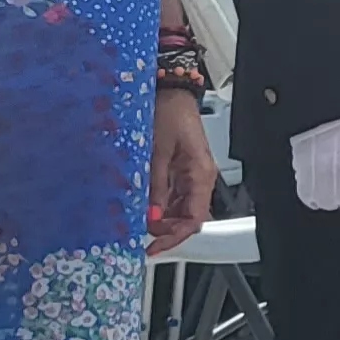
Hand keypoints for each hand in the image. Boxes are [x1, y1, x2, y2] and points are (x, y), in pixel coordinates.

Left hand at [148, 95, 216, 255]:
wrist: (171, 92)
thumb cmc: (170, 114)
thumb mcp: (157, 152)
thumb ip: (155, 186)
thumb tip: (150, 214)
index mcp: (200, 175)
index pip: (193, 219)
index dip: (174, 237)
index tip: (154, 247)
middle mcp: (199, 178)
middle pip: (188, 218)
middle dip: (166, 230)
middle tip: (142, 237)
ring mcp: (190, 175)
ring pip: (179, 209)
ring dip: (161, 219)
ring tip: (138, 221)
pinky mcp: (180, 170)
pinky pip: (172, 196)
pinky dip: (158, 205)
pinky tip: (143, 206)